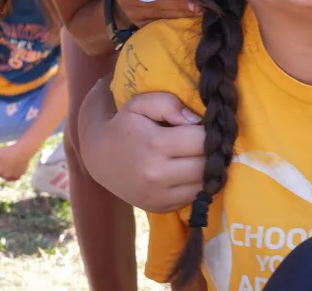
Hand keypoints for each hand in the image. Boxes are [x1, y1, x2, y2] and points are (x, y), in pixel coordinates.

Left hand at [0, 143, 36, 181]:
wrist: (23, 152)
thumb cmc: (8, 151)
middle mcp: (4, 176)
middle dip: (0, 168)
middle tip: (5, 159)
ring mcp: (12, 177)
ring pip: (6, 176)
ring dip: (6, 172)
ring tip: (10, 163)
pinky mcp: (19, 176)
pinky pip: (14, 178)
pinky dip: (13, 175)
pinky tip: (14, 168)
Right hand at [81, 90, 205, 212]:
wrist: (99, 158)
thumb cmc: (123, 126)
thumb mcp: (139, 104)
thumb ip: (169, 104)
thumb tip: (197, 120)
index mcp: (154, 145)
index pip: (202, 140)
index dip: (210, 132)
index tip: (207, 126)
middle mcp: (157, 175)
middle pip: (207, 165)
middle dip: (212, 152)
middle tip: (208, 142)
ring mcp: (159, 196)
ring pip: (205, 184)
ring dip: (208, 170)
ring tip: (198, 156)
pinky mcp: (161, 208)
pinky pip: (194, 196)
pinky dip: (197, 184)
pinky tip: (188, 171)